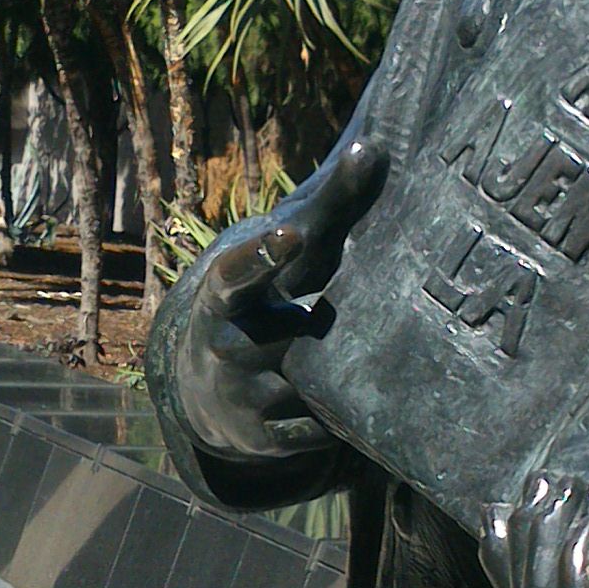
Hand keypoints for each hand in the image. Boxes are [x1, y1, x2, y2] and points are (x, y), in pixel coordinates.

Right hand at [174, 139, 387, 465]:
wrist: (213, 392)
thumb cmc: (268, 305)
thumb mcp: (289, 263)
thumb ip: (330, 208)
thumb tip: (375, 148)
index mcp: (223, 298)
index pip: (237, 272)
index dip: (264, 253)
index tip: (292, 231)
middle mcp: (222, 347)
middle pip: (288, 337)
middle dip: (310, 334)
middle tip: (317, 327)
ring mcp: (239, 397)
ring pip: (310, 384)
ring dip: (330, 376)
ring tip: (330, 366)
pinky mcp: (263, 439)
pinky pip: (321, 428)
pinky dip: (335, 415)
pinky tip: (333, 403)